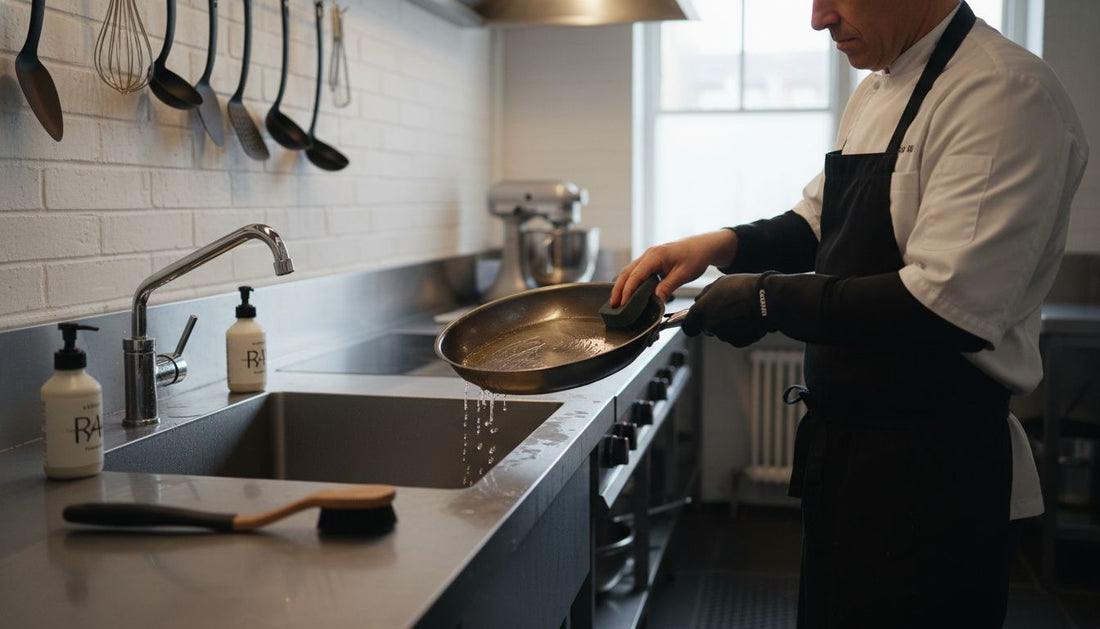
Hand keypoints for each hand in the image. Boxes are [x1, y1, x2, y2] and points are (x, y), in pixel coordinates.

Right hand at [611, 230, 738, 306]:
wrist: (703, 246)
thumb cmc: (695, 257)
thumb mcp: (683, 274)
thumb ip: (668, 287)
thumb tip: (656, 300)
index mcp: (655, 256)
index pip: (636, 275)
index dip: (628, 290)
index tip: (623, 303)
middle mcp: (649, 254)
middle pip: (627, 272)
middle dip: (618, 288)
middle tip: (613, 304)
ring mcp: (649, 256)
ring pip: (630, 271)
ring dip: (622, 285)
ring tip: (617, 301)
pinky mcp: (652, 260)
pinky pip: (636, 271)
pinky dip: (630, 281)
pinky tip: (628, 291)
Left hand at [682, 274, 771, 346]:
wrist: (766, 299)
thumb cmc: (742, 288)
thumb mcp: (719, 283)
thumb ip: (704, 295)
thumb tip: (698, 301)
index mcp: (701, 312)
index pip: (688, 327)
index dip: (693, 323)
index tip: (698, 321)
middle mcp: (710, 326)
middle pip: (707, 329)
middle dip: (714, 321)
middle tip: (727, 309)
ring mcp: (724, 336)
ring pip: (722, 333)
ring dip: (728, 326)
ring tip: (740, 311)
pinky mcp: (738, 342)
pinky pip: (735, 338)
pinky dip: (740, 331)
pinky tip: (747, 319)